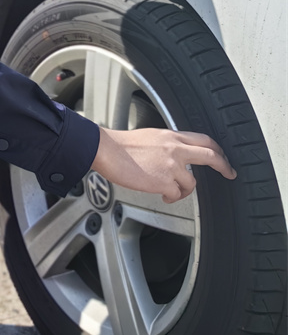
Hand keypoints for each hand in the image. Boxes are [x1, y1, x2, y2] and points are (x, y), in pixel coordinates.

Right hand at [92, 127, 236, 202]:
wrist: (107, 150)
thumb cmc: (121, 146)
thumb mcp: (150, 137)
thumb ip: (166, 145)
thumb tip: (174, 156)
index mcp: (171, 137)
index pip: (204, 140)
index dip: (217, 150)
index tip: (223, 158)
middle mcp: (175, 149)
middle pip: (210, 156)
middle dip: (224, 166)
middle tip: (229, 173)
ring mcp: (171, 165)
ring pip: (191, 183)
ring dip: (183, 190)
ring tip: (170, 190)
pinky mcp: (163, 181)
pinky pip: (176, 194)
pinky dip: (171, 197)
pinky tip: (161, 194)